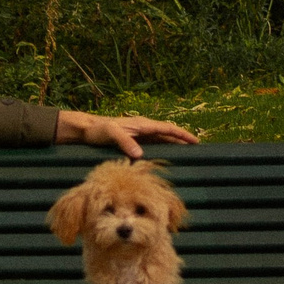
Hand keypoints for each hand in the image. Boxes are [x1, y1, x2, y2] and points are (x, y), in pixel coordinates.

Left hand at [56, 110, 199, 159]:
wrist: (86, 130)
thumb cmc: (98, 131)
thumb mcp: (111, 134)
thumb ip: (125, 143)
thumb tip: (140, 155)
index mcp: (142, 124)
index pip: (168, 128)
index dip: (183, 135)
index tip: (196, 142)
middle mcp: (143, 128)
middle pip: (169, 134)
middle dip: (183, 140)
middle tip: (198, 151)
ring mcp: (139, 135)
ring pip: (162, 140)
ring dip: (174, 146)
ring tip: (187, 156)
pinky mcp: (134, 141)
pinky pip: (153, 145)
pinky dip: (163, 150)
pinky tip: (165, 159)